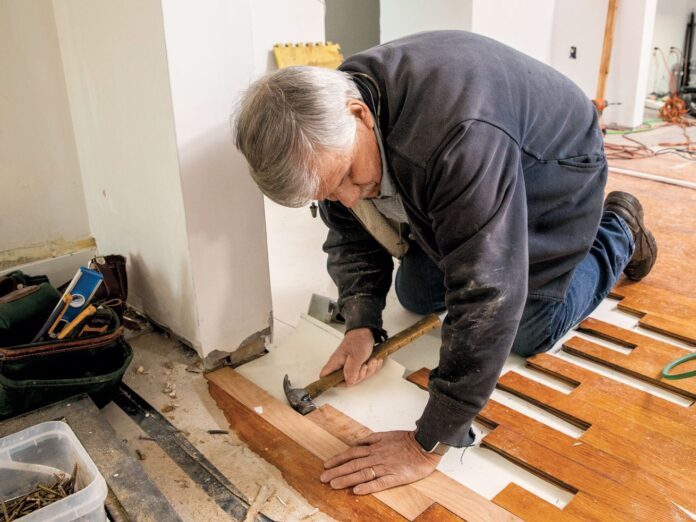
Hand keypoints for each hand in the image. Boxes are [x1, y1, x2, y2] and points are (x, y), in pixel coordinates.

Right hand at [319, 328, 382, 385]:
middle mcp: (340, 366)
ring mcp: (349, 366)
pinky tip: (373, 360)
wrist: (366, 332)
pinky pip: (364, 372)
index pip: (325, 377)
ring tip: (371, 361)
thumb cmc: (358, 340)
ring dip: (368, 370)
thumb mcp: (355, 357)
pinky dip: (371, 367)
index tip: (347, 380)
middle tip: (364, 366)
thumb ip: (351, 371)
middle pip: (346, 380)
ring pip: (357, 377)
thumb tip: (348, 382)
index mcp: (335, 363)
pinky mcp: (357, 365)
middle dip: (359, 375)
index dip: (332, 382)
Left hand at [320, 431, 440, 494]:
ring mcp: (385, 466)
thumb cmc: (407, 440)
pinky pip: (379, 482)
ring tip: (333, 485)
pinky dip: (367, 486)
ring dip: (346, 479)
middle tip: (323, 478)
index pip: (352, 453)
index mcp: (375, 447)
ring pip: (362, 473)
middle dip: (336, 471)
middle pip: (353, 464)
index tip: (326, 465)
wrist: (425, 444)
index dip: (338, 459)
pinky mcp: (395, 476)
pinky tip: (356, 491)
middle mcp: (377, 456)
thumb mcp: (386, 435)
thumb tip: (358, 442)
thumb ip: (372, 438)